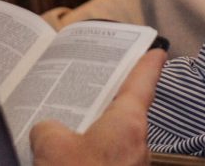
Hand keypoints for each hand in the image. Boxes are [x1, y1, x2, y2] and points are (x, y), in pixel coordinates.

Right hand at [31, 49, 166, 165]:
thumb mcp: (51, 147)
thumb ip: (48, 129)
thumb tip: (47, 131)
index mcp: (128, 123)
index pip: (144, 82)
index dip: (148, 63)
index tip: (157, 50)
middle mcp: (137, 144)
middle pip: (125, 113)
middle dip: (105, 103)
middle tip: (88, 89)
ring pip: (113, 142)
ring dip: (93, 135)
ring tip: (63, 129)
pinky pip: (106, 162)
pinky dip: (89, 158)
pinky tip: (64, 160)